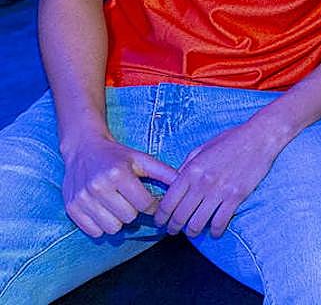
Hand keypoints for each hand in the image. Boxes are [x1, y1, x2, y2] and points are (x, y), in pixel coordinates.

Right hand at [62, 136, 177, 236]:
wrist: (83, 150)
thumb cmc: (117, 155)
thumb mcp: (141, 159)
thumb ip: (164, 172)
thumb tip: (186, 183)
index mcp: (118, 174)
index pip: (145, 204)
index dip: (153, 206)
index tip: (152, 203)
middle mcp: (98, 187)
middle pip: (129, 217)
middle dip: (134, 212)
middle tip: (130, 201)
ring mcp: (83, 199)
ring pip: (112, 228)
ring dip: (118, 220)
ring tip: (117, 206)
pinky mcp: (71, 208)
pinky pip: (94, 232)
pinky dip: (102, 226)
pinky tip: (104, 211)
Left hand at [154, 120, 283, 236]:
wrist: (259, 137)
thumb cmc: (231, 140)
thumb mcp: (202, 148)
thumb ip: (186, 166)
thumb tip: (174, 184)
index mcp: (191, 170)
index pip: (168, 202)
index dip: (161, 217)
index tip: (160, 222)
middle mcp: (202, 183)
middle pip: (180, 216)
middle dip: (173, 228)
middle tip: (173, 231)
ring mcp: (220, 191)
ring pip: (197, 223)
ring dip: (192, 232)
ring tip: (192, 232)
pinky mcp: (236, 196)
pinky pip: (220, 222)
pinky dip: (215, 231)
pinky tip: (214, 231)